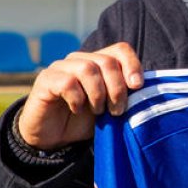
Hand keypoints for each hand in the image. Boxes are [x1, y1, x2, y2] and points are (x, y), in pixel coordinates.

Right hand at [17, 42, 143, 150]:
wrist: (53, 138)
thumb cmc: (84, 121)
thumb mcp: (110, 108)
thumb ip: (124, 95)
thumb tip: (142, 89)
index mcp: (98, 62)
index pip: (120, 49)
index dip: (132, 64)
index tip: (137, 86)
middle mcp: (80, 59)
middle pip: (107, 61)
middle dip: (117, 88)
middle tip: (117, 111)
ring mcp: (61, 67)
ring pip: (88, 68)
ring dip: (98, 94)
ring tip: (98, 111)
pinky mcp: (45, 79)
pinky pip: (67, 82)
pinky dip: (77, 99)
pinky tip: (77, 109)